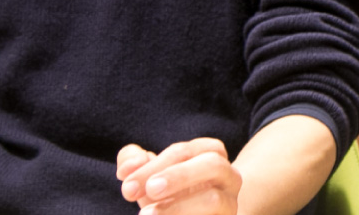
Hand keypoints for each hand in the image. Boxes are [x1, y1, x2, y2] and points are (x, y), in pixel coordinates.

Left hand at [117, 138, 241, 213]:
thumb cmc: (169, 195)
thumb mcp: (149, 175)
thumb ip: (133, 161)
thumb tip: (128, 167)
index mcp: (211, 153)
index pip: (184, 152)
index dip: (153, 166)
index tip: (126, 185)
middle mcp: (229, 176)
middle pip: (212, 165)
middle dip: (177, 176)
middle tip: (149, 190)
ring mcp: (232, 203)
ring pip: (214, 199)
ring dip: (178, 207)